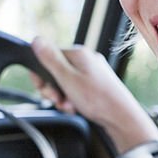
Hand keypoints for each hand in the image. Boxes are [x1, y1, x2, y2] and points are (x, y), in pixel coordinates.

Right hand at [30, 37, 157, 153]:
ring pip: (66, 82)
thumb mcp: (67, 79)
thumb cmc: (98, 99)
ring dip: (62, 96)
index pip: (49, 56)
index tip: (44, 89)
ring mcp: (93, 72)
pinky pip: (76, 89)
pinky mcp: (97, 84)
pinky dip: (73, 99)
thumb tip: (36, 40)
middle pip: (57, 70)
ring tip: (69, 106)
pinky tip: (76, 108)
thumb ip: (50, 60)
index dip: (42, 75)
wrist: (122, 118)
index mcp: (79, 53)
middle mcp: (87, 59)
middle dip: (53, 88)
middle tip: (57, 100)